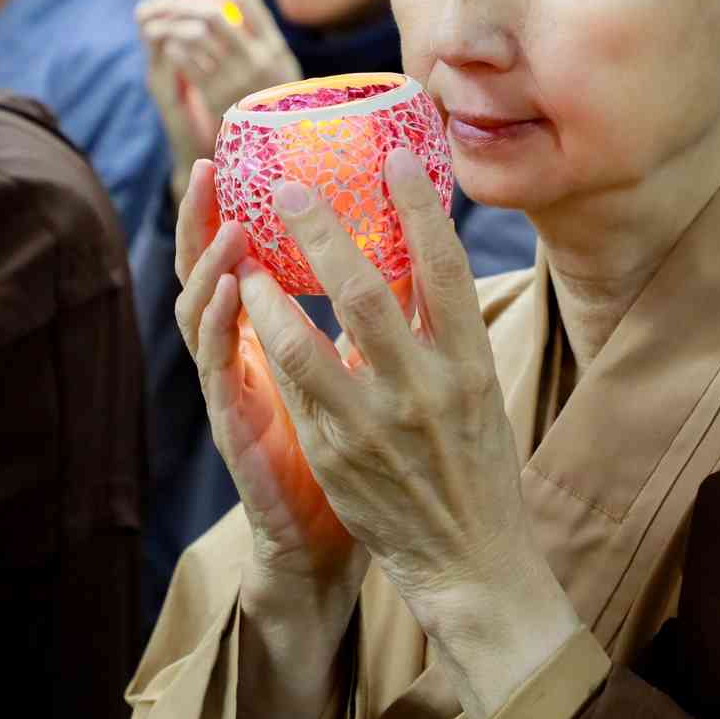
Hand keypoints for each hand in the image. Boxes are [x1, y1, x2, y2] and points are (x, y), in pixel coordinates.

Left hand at [137, 0, 299, 198]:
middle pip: (212, 13)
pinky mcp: (215, 99)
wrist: (273, 151)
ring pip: (194, 35)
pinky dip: (172, 50)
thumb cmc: (269, 102)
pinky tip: (169, 51)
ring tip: (157, 26)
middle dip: (182, 4)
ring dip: (168, 26)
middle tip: (166, 5)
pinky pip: (185, 62)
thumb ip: (254, 36)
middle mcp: (258, 59)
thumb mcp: (275, 67)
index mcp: (274, 45)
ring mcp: (237, 80)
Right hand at [172, 160, 367, 602]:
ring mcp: (238, 394)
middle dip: (206, 218)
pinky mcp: (239, 431)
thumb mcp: (373, 380)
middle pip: (211, 274)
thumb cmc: (374, 468)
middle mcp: (250, 360)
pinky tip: (233, 284)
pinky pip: (223, 369)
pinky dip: (222, 322)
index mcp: (276, 342)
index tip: (244, 152)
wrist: (361, 555)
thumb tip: (420, 248)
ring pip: (206, 315)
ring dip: (209, 259)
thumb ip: (375, 322)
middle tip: (213, 163)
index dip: (234, 210)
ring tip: (220, 212)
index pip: (243, 261)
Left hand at [239, 148, 582, 718]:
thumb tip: (411, 251)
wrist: (469, 560)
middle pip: (368, 293)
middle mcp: (427, 389)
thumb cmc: (473, 462)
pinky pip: (291, 386)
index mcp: (470, 364)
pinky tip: (246, 306)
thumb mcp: (473, 389)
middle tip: (291, 186)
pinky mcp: (337, 456)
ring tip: (245, 245)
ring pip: (310, 341)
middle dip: (324, 233)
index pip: (447, 271)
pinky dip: (266, 340)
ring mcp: (377, 425)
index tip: (394, 159)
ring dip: (272, 288)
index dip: (421, 209)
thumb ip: (440, 327)